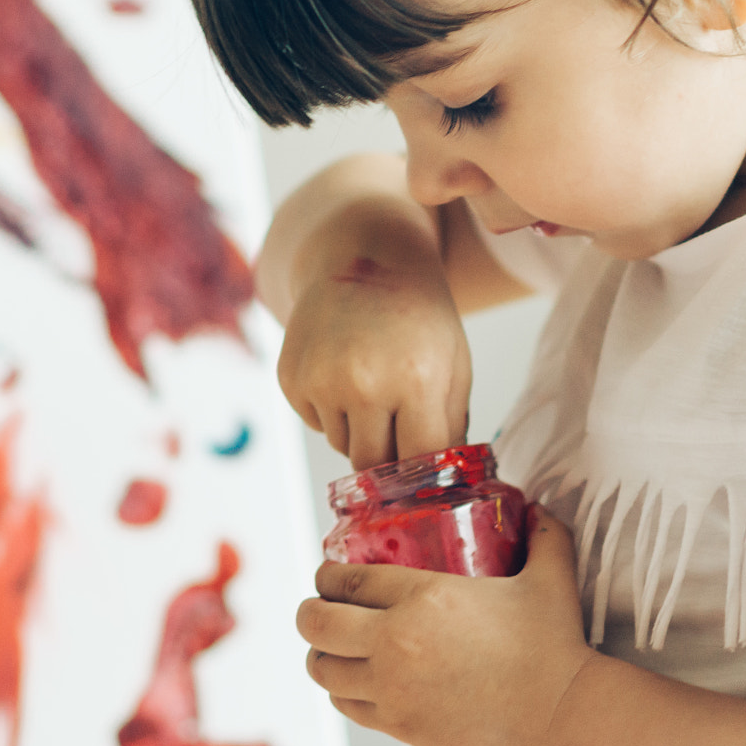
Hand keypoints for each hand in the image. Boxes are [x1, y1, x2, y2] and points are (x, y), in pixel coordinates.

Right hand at [277, 251, 470, 470]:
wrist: (364, 259)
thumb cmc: (419, 317)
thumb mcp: (454, 365)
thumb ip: (450, 428)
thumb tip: (439, 486)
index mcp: (416, 379)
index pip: (419, 461)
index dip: (425, 471)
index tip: (428, 471)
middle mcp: (364, 382)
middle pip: (374, 463)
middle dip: (390, 454)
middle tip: (400, 423)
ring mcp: (321, 380)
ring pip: (343, 446)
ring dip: (360, 430)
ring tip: (373, 384)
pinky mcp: (291, 379)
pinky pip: (317, 423)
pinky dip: (332, 411)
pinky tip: (345, 371)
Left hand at [295, 508, 592, 745]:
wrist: (560, 719)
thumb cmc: (554, 648)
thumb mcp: (551, 578)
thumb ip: (543, 535)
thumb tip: (538, 507)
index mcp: (425, 596)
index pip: (347, 579)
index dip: (327, 575)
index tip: (328, 574)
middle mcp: (396, 641)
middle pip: (316, 622)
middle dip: (311, 612)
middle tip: (319, 608)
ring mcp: (392, 687)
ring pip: (323, 667)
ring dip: (321, 653)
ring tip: (332, 646)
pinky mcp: (398, 725)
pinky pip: (345, 705)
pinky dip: (341, 690)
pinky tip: (354, 681)